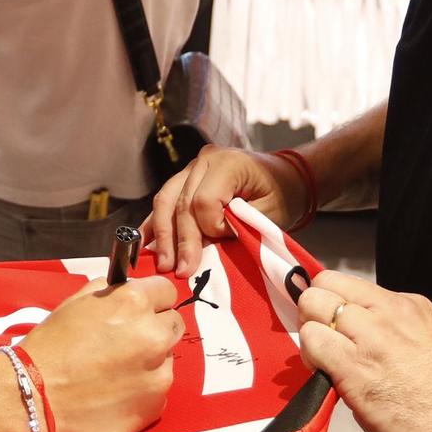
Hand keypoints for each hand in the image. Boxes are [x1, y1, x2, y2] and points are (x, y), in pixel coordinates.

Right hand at [19, 276, 183, 431]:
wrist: (34, 397)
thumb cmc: (50, 346)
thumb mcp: (76, 302)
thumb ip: (110, 291)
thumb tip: (128, 290)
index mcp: (134, 303)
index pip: (166, 291)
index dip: (152, 299)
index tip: (140, 310)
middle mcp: (154, 335)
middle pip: (173, 324)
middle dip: (154, 328)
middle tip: (126, 342)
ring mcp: (158, 373)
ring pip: (166, 359)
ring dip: (149, 361)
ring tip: (114, 372)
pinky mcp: (155, 405)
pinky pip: (158, 390)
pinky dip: (142, 390)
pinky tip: (114, 393)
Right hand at [143, 145, 303, 277]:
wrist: (286, 176)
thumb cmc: (283, 194)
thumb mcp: (270, 212)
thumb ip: (240, 226)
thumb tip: (211, 248)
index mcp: (228, 163)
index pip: (204, 200)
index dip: (211, 227)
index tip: (227, 239)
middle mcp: (204, 160)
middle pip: (180, 202)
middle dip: (180, 240)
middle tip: (179, 271)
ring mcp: (192, 168)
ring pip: (165, 200)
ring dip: (162, 234)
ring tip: (162, 263)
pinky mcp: (185, 179)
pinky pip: (165, 200)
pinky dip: (155, 223)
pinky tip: (145, 243)